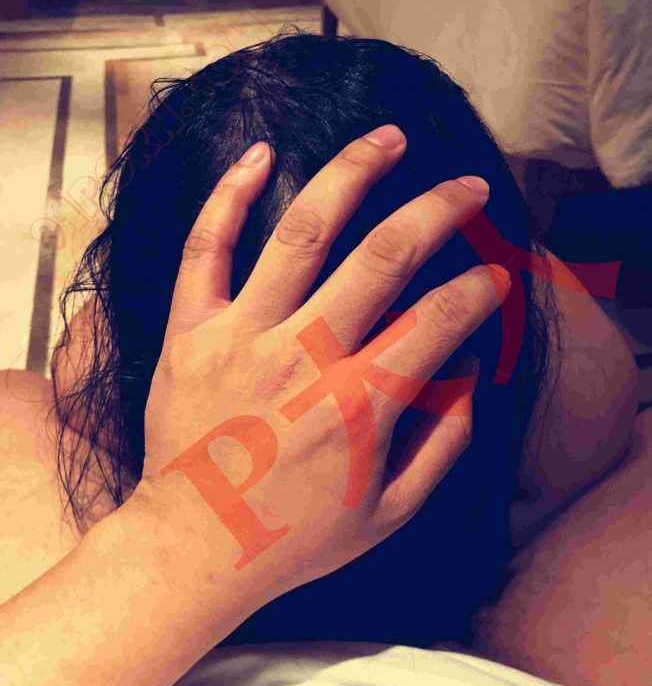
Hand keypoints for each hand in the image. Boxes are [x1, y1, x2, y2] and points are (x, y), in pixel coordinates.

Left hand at [131, 127, 509, 607]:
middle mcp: (306, 357)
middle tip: (468, 186)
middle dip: (440, 210)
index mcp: (361, 404)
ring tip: (388, 137)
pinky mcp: (191, 331)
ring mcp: (243, 336)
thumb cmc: (291, 537)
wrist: (192, 548)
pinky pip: (206, 249)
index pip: (440, 320)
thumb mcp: (387, 513)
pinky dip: (229, 196)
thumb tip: (472, 379)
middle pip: (386, 256)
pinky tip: (260, 154)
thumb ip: (441, 447)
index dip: (480, 290)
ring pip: (304, 232)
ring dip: (353, 174)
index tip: (493, 279)